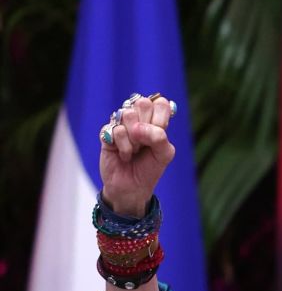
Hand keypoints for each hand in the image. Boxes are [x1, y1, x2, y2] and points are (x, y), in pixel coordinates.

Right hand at [99, 92, 174, 216]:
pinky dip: (124, 146)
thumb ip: (160, 137)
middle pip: (143, 103)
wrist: (132, 187)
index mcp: (155, 120)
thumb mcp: (164, 154)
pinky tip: (124, 155)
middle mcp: (138, 118)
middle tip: (146, 143)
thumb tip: (139, 127)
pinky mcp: (107, 133)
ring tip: (135, 151)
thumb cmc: (150, 168)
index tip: (160, 133)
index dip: (160, 117)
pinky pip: (116, 129)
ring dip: (135, 139)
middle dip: (147, 126)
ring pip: (128, 114)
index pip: (160, 102)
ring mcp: (121, 124)